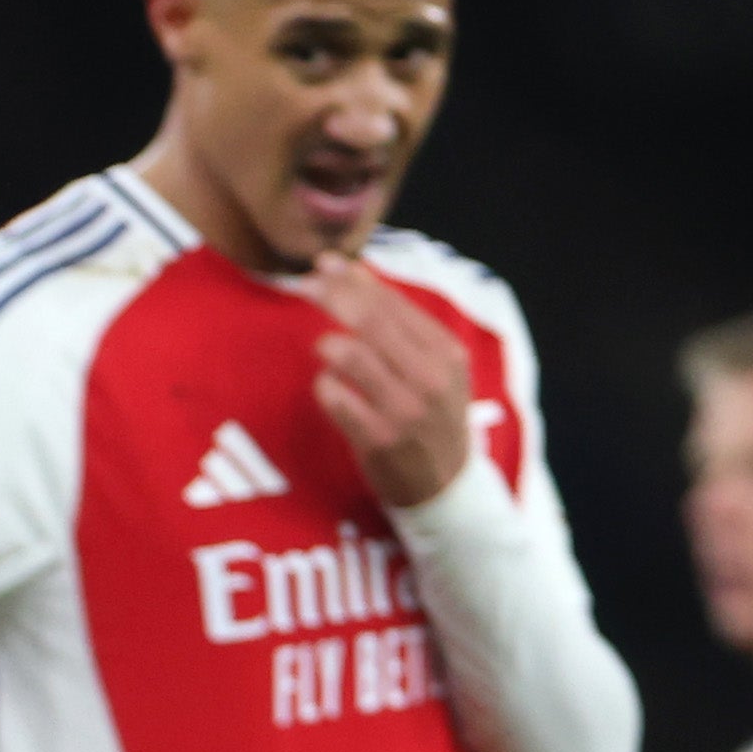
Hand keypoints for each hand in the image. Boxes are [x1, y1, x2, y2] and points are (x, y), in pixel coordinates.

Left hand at [305, 257, 476, 508]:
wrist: (445, 487)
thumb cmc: (431, 418)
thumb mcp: (434, 367)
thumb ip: (399, 324)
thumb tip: (355, 273)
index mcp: (447, 353)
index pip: (394, 303)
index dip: (354, 279)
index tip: (325, 263)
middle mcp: (430, 378)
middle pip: (370, 320)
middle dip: (332, 295)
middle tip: (305, 286)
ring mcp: (405, 410)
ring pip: (350, 354)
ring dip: (329, 345)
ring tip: (328, 351)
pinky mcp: (378, 439)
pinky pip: (334, 397)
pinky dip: (324, 386)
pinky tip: (331, 390)